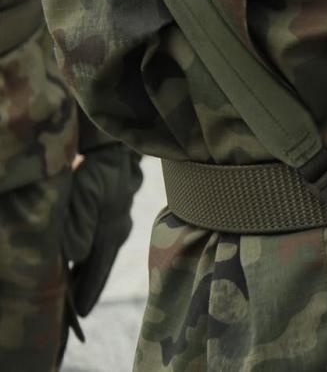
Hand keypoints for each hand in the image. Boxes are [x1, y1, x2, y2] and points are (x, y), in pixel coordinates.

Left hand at [61, 142, 142, 317]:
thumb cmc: (101, 167)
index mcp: (111, 232)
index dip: (86, 294)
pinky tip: (87, 253)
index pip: (95, 271)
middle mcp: (118, 229)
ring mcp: (121, 218)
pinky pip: (104, 237)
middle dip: (88, 285)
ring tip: (78, 285)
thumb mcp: (86, 195)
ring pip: (103, 251)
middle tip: (76, 309)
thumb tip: (73, 257)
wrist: (122, 141)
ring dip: (90, 268)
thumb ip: (78, 226)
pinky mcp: (118, 208)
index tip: (78, 316)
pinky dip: (94, 251)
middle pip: (100, 265)